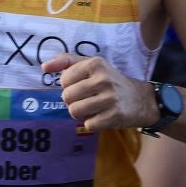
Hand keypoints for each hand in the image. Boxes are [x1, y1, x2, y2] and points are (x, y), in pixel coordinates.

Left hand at [43, 53, 157, 132]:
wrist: (141, 100)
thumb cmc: (111, 81)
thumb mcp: (93, 65)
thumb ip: (67, 62)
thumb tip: (44, 67)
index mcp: (96, 63)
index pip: (64, 79)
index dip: (69, 85)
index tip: (81, 85)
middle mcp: (103, 79)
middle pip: (67, 97)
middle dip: (72, 101)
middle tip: (85, 99)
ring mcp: (109, 99)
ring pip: (75, 111)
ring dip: (80, 113)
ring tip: (91, 108)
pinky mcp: (114, 116)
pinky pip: (87, 124)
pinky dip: (91, 123)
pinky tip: (101, 117)